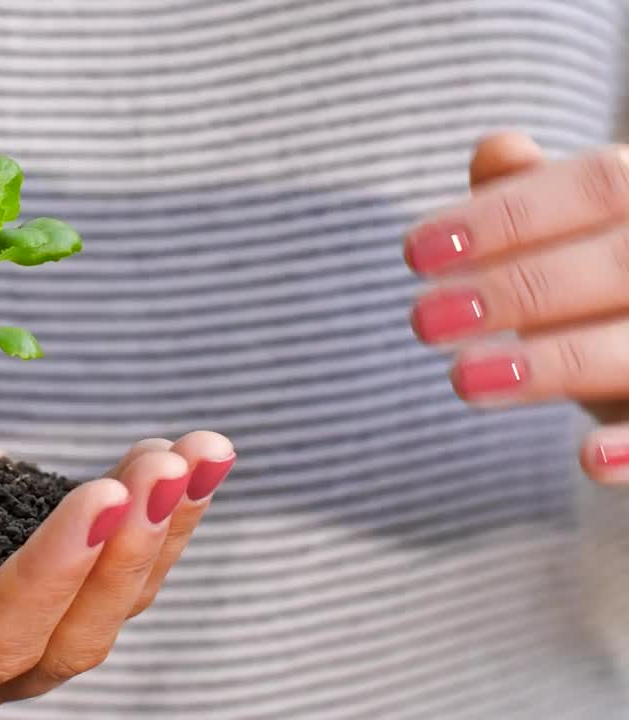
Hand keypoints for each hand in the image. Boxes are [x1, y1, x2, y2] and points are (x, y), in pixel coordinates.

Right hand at [0, 380, 235, 717]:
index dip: (49, 580)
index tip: (97, 499)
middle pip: (67, 640)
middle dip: (123, 554)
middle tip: (158, 467)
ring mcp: (5, 626)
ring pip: (106, 606)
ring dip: (160, 530)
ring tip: (196, 451)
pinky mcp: (36, 573)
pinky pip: (111, 560)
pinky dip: (158, 510)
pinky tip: (197, 456)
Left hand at [405, 130, 628, 483]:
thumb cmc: (610, 288)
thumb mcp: (579, 239)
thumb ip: (536, 198)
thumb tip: (496, 149)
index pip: (600, 183)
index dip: (505, 215)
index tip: (414, 252)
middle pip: (618, 262)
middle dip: (515, 289)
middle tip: (422, 319)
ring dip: (554, 362)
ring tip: (462, 378)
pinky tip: (584, 460)